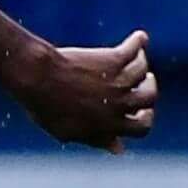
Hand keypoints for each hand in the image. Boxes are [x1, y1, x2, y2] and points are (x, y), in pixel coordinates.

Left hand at [16, 29, 158, 149]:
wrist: (37, 78)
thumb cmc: (48, 108)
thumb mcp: (71, 132)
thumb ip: (98, 139)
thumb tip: (119, 149)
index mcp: (111, 125)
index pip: (142, 127)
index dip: (146, 118)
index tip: (143, 110)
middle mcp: (120, 103)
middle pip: (149, 97)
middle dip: (149, 88)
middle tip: (145, 80)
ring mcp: (119, 81)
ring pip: (142, 70)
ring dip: (142, 62)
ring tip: (137, 57)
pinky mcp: (114, 60)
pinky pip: (135, 49)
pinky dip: (139, 42)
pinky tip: (139, 38)